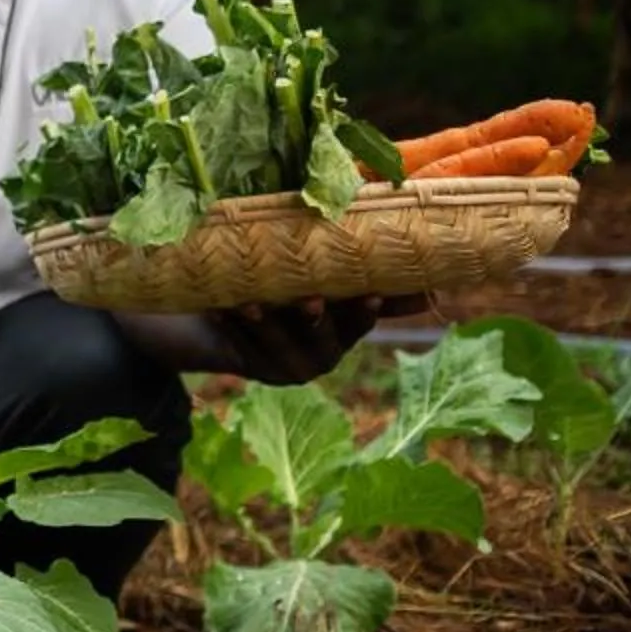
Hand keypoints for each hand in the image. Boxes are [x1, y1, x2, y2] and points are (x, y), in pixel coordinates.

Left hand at [208, 293, 427, 383]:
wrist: (236, 325)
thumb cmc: (290, 295)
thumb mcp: (325, 289)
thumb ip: (356, 277)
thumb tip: (412, 262)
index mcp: (344, 335)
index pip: (359, 324)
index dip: (365, 312)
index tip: (371, 295)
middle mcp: (322, 357)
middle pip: (320, 338)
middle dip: (314, 319)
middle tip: (309, 299)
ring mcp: (286, 367)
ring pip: (276, 344)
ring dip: (264, 323)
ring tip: (249, 303)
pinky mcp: (253, 369)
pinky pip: (241, 347)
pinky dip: (230, 328)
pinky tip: (218, 310)